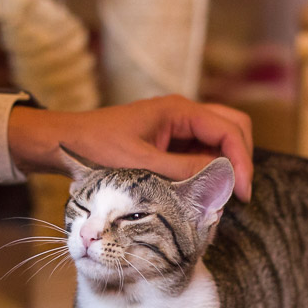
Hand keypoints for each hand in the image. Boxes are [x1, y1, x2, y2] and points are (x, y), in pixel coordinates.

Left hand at [11, 94, 253, 201]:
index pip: (228, 130)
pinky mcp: (170, 144)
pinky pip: (200, 155)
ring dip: (224, 167)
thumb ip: (181, 170)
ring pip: (218, 143)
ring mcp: (178, 129)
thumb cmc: (97, 148)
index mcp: (179, 110)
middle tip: (238, 194)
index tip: (241, 193)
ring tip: (220, 198)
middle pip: (232, 128)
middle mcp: (183, 115)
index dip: (240, 162)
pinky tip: (202, 194)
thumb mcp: (140, 164)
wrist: (66, 143)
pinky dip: (207, 172)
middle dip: (240, 159)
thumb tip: (220, 178)